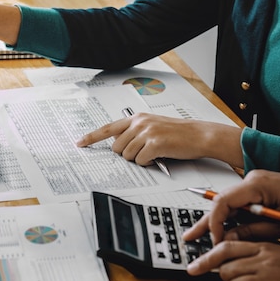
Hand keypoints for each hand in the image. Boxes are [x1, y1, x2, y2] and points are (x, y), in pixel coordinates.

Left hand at [76, 112, 243, 167]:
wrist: (199, 135)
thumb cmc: (178, 134)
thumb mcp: (153, 126)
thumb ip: (135, 132)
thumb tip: (119, 145)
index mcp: (137, 118)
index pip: (108, 128)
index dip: (92, 137)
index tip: (80, 143)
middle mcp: (139, 123)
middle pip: (117, 148)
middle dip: (127, 155)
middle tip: (144, 152)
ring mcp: (146, 132)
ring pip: (128, 156)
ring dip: (139, 159)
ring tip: (154, 153)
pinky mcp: (154, 143)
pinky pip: (141, 161)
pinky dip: (149, 163)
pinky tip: (159, 156)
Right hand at [183, 169, 279, 243]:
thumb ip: (252, 232)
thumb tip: (228, 241)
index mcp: (256, 186)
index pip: (223, 202)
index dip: (215, 222)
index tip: (215, 240)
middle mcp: (249, 181)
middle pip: (219, 202)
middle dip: (204, 222)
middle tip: (189, 237)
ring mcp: (250, 183)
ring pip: (224, 203)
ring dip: (213, 220)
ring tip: (195, 234)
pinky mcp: (253, 189)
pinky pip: (234, 203)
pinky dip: (226, 217)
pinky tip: (217, 229)